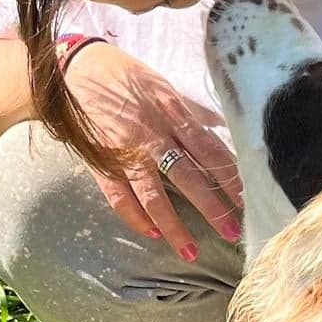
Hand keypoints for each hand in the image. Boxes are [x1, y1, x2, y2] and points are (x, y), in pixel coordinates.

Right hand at [65, 41, 242, 260]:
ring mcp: (125, 152)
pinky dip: (135, 218)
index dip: (231, 177)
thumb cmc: (123, 75)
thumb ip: (189, 112)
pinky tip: (152, 234)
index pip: (210, 151)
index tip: (250, 199)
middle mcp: (152, 136)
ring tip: (191, 251)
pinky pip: (119, 197)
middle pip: (189, 177)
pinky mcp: (101, 163)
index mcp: (173, 114)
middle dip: (213, 208)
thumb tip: (218, 127)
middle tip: (233, 232)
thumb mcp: (163, 86)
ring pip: (155, 196)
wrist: (72, 69)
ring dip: (175, 226)